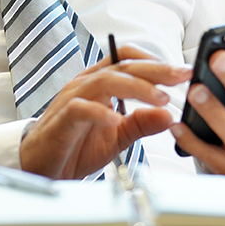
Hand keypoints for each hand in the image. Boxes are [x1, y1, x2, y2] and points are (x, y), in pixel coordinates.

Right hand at [20, 45, 190, 179]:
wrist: (42, 166)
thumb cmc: (76, 146)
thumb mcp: (118, 136)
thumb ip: (142, 123)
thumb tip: (169, 115)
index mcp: (100, 83)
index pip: (127, 59)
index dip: (155, 62)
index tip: (182, 72)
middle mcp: (86, 84)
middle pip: (122, 65)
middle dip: (156, 69)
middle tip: (182, 75)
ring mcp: (72, 99)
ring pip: (105, 81)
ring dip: (136, 87)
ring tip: (160, 98)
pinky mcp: (62, 119)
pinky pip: (81, 108)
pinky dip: (101, 113)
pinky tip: (117, 120)